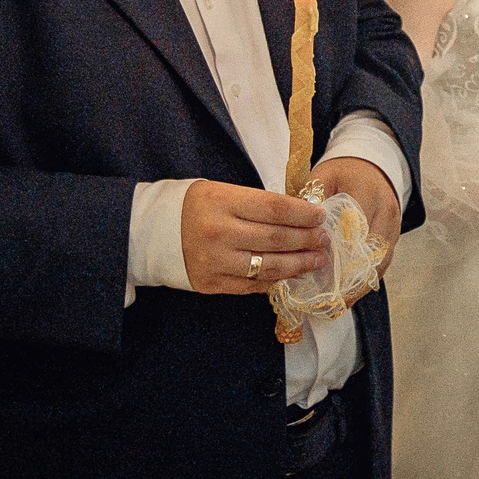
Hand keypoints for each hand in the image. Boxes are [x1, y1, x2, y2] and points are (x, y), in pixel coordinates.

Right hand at [179, 180, 327, 293]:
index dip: (303, 214)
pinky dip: (276, 280)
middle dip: (306, 239)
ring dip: (299, 264)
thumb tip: (300, 216)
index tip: (320, 216)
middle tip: (324, 240)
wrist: (155, 232)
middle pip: (276, 238)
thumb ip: (257, 204)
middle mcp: (219, 233)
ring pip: (269, 266)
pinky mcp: (211, 283)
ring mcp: (215, 261)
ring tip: (316, 260)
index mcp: (223, 202)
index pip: (274, 208)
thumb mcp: (223, 193)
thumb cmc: (197, 207)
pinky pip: (253, 285)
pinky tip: (291, 274)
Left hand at [313, 154, 400, 297]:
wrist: (374, 165)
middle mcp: (385, 212)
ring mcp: (394, 227)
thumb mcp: (324, 175)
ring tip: (335, 304)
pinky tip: (348, 295)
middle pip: (367, 253)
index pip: (351, 229)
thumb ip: (311, 198)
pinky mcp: (394, 239)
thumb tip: (297, 228)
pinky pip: (382, 265)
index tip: (317, 272)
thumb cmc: (345, 172)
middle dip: (347, 278)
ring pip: (378, 264)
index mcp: (367, 193)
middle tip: (324, 299)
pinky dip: (364, 281)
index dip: (335, 252)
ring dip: (357, 285)